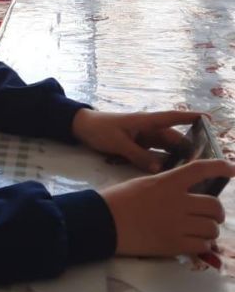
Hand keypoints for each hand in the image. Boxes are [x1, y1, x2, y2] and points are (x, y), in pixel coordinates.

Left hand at [71, 108, 202, 171]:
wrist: (81, 128)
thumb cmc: (100, 129)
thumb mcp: (119, 143)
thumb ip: (138, 155)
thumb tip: (160, 168)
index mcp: (146, 121)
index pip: (173, 117)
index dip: (191, 117)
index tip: (209, 120)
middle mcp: (149, 129)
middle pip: (173, 139)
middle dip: (187, 150)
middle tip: (200, 166)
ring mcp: (144, 138)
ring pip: (165, 149)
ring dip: (175, 158)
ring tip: (189, 173)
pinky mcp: (138, 146)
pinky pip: (155, 155)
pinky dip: (162, 162)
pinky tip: (169, 174)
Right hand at [101, 159, 234, 256]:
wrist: (104, 222)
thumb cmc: (120, 199)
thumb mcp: (146, 183)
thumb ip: (168, 186)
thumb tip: (187, 195)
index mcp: (169, 181)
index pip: (201, 170)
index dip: (220, 167)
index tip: (232, 169)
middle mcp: (178, 201)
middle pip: (214, 206)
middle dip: (217, 212)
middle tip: (212, 215)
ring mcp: (178, 224)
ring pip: (212, 228)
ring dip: (211, 230)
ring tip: (202, 232)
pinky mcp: (174, 245)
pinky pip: (203, 246)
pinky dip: (204, 245)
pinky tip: (196, 244)